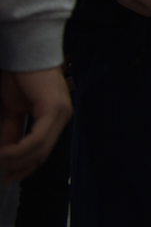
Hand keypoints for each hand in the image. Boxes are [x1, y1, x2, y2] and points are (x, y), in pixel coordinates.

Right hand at [0, 67, 71, 184]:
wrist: (24, 52)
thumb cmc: (19, 77)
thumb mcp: (12, 110)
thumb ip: (11, 132)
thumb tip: (4, 154)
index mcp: (55, 118)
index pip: (42, 152)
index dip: (22, 169)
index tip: (4, 179)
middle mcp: (63, 116)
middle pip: (40, 155)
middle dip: (14, 166)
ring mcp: (61, 113)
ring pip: (38, 150)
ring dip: (13, 160)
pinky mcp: (54, 108)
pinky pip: (37, 139)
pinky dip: (17, 150)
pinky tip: (2, 153)